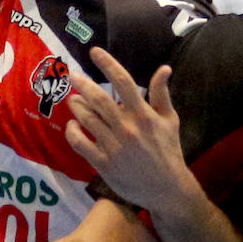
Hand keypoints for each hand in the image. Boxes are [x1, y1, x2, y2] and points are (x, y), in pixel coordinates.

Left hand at [64, 46, 199, 217]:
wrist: (166, 189)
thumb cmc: (168, 151)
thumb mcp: (170, 121)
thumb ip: (162, 94)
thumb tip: (164, 68)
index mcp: (144, 115)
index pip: (123, 82)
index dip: (107, 64)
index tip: (94, 52)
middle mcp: (127, 128)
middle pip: (98, 99)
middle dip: (82, 83)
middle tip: (72, 75)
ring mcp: (113, 146)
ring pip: (87, 119)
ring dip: (76, 106)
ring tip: (73, 99)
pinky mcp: (103, 163)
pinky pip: (80, 143)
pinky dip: (72, 131)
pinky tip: (73, 125)